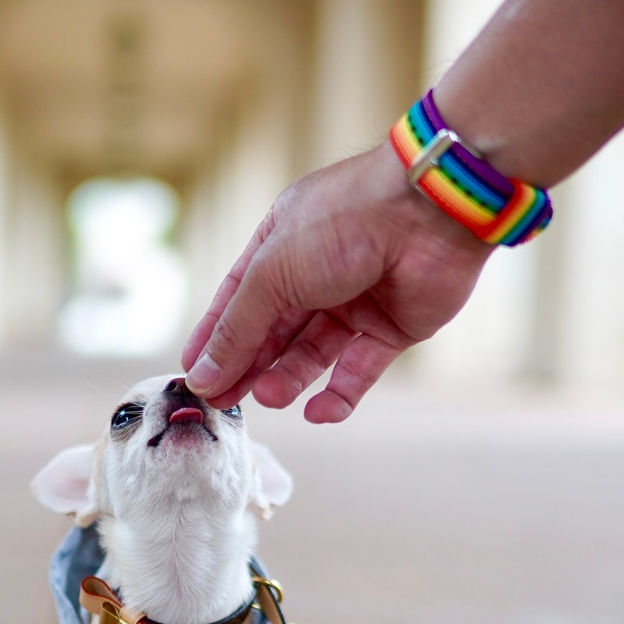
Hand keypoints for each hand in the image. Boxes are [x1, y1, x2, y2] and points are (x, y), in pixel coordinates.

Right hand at [182, 140, 490, 420]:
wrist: (429, 212)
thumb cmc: (343, 223)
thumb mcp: (272, 273)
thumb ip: (237, 328)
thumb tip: (202, 375)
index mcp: (281, 242)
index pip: (237, 298)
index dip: (215, 338)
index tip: (194, 378)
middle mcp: (318, 269)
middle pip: (273, 330)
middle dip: (248, 366)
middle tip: (224, 403)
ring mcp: (357, 299)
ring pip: (313, 352)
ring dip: (289, 377)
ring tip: (270, 397)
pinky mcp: (394, 326)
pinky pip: (360, 368)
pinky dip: (340, 393)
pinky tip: (317, 412)